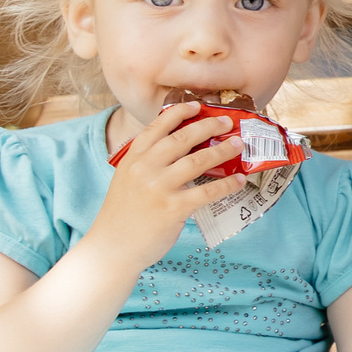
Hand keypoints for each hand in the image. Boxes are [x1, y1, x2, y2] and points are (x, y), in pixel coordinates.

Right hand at [90, 101, 245, 267]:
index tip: (197, 105)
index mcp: (133, 158)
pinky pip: (207, 192)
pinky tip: (238, 180)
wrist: (112, 247)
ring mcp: (159, 187)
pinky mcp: (173, 208)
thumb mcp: (127, 179)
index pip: (158, 126)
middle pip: (183, 138)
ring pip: (198, 160)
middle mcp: (145, 168)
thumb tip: (180, 148)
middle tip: (227, 122)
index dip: (180, 112)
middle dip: (209, 126)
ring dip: (223, 150)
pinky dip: (227, 184)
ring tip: (237, 145)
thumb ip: (147, 162)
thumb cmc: (123, 214)